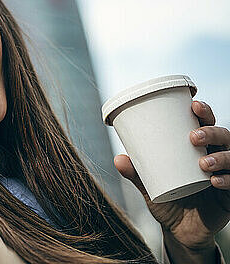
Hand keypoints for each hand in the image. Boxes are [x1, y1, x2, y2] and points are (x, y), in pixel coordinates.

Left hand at [114, 100, 229, 250]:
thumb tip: (118, 158)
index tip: (194, 105)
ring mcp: (225, 176)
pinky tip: (214, 181)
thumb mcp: (149, 186)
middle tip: (194, 136)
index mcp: (198, 149)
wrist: (179, 232)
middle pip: (223, 136)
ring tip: (203, 163)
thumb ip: (136, 174)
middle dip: (212, 131)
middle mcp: (215, 158)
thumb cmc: (167, 200)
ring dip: (220, 157)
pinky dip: (227, 180)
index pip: (206, 125)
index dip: (204, 112)